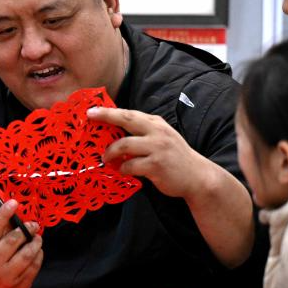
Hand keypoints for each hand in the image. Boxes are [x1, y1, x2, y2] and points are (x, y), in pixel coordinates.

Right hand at [0, 200, 42, 287]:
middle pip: (13, 240)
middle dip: (26, 229)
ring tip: (37, 238)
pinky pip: (33, 267)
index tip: (14, 203)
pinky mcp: (18, 285)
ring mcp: (6, 276)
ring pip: (27, 254)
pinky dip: (38, 256)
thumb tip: (12, 218)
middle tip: (33, 225)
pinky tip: (38, 252)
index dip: (4, 213)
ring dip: (35, 243)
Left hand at [87, 107, 211, 200]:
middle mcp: (157, 132)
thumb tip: (115, 134)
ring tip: (106, 159)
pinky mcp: (156, 165)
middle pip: (126, 119)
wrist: (198, 177)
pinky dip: (123, 168)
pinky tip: (123, 171)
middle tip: (89, 118)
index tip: (91, 110)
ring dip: (111, 153)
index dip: (109, 111)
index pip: (129, 114)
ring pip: (124, 145)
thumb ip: (143, 133)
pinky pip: (130, 165)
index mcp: (156, 124)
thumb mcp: (162, 138)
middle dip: (106, 117)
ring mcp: (157, 148)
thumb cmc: (174, 157)